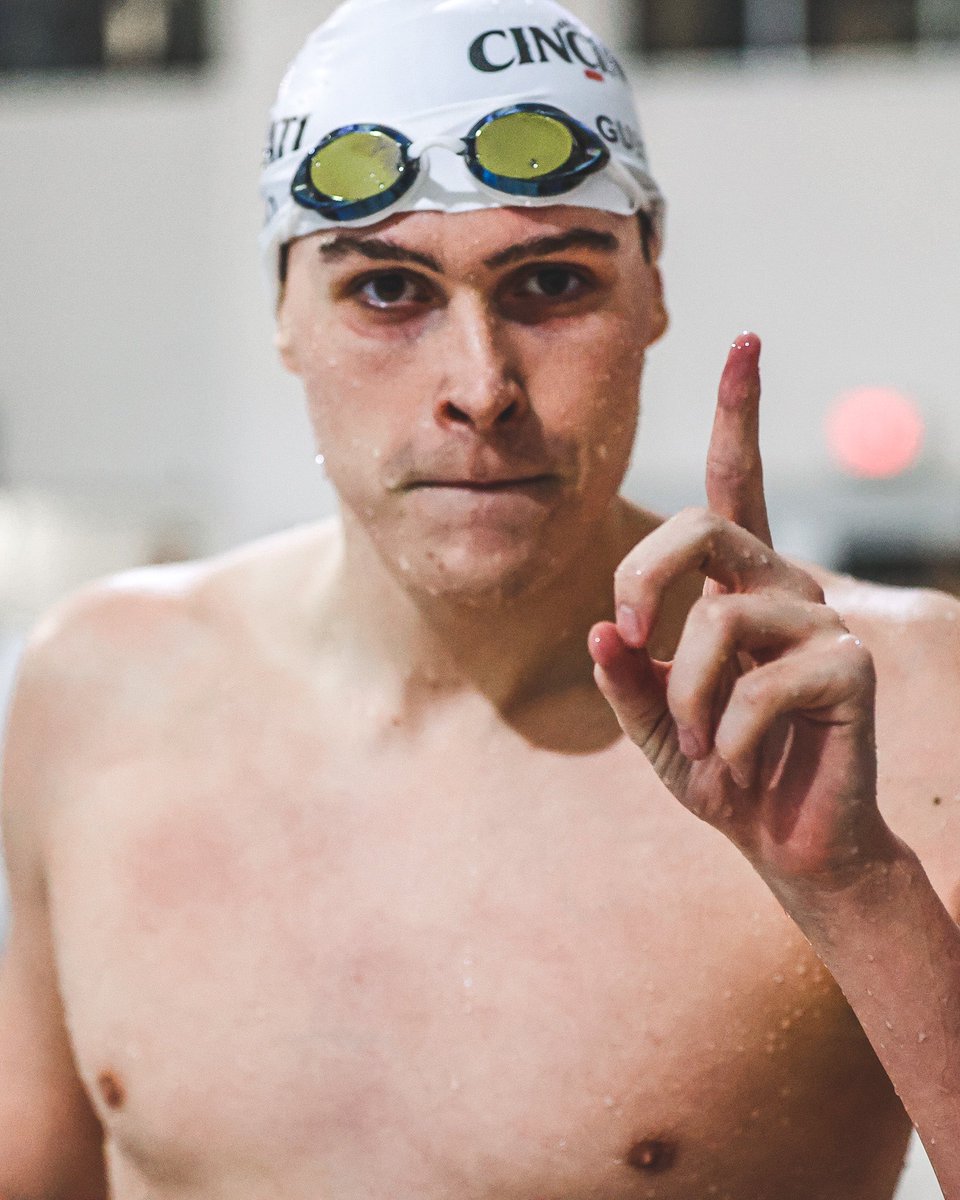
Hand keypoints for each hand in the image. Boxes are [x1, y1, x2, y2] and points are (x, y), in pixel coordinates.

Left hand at [589, 335, 887, 885]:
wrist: (787, 841)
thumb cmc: (720, 768)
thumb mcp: (653, 721)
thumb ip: (625, 675)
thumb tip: (600, 632)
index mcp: (736, 584)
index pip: (732, 485)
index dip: (738, 412)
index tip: (744, 340)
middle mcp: (783, 585)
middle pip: (705, 523)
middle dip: (642, 575)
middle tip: (625, 636)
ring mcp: (821, 621)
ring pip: (721, 619)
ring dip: (687, 696)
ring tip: (699, 745)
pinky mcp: (850, 668)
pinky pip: (759, 684)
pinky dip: (727, 737)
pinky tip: (737, 767)